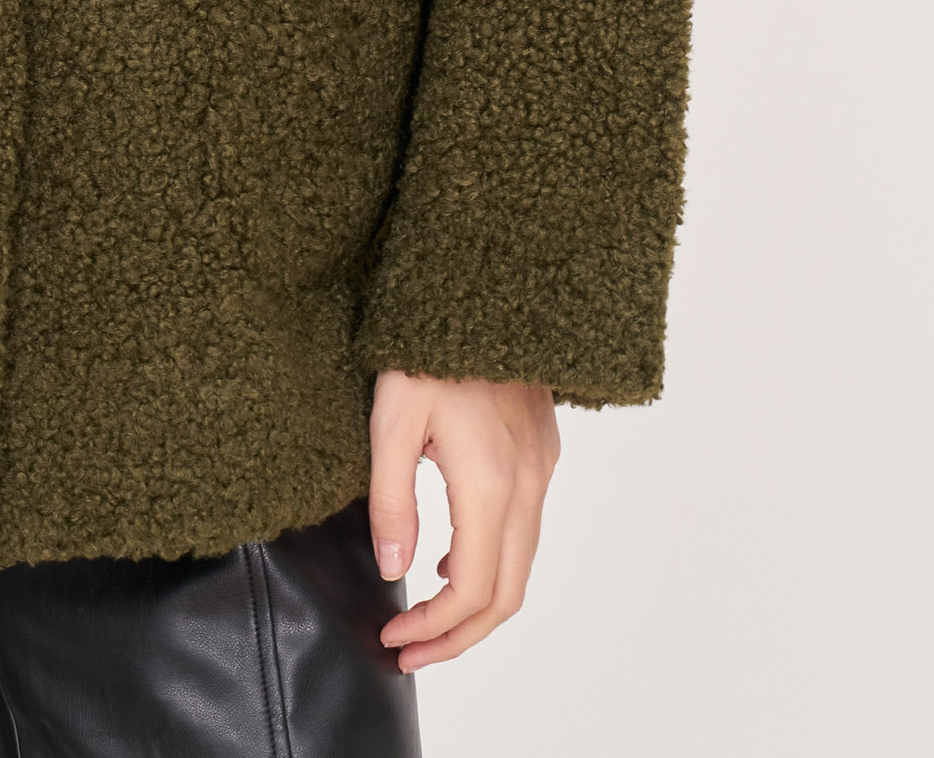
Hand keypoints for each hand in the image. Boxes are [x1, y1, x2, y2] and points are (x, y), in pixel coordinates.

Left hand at [368, 370, 559, 670]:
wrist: (479, 285)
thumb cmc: (425, 347)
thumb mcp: (391, 418)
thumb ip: (391, 500)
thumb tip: (394, 568)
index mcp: (489, 483)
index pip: (473, 591)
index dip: (435, 629)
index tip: (394, 637)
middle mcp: (527, 484)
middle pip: (506, 594)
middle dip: (459, 635)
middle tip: (410, 649)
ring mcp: (541, 468)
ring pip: (521, 564)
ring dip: (477, 601)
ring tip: (424, 613)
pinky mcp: (542, 450)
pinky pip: (526, 529)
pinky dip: (493, 561)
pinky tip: (452, 554)